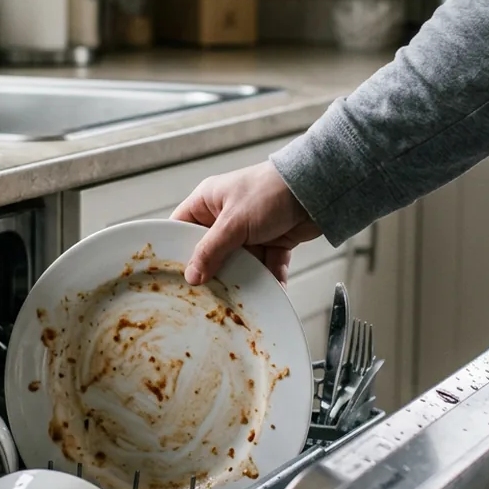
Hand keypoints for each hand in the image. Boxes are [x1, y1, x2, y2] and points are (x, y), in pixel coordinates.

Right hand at [171, 161, 320, 284]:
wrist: (316, 189)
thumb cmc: (270, 191)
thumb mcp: (233, 222)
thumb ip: (211, 251)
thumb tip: (192, 276)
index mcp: (208, 201)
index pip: (182, 228)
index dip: (176, 250)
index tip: (172, 275)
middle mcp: (226, 216)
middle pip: (211, 251)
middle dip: (213, 272)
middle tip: (205, 293)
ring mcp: (250, 230)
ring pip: (240, 262)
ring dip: (244, 278)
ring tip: (240, 298)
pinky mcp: (272, 241)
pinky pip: (266, 265)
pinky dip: (270, 278)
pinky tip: (272, 291)